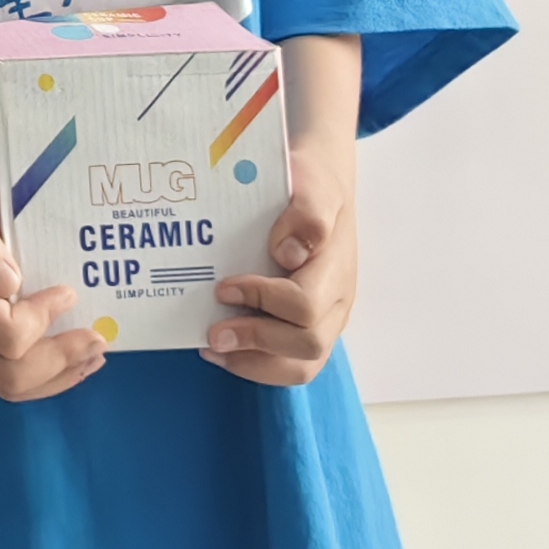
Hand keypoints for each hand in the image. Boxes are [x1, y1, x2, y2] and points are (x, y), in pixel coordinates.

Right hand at [0, 162, 104, 403]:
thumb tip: (13, 282)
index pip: (9, 335)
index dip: (46, 321)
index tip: (70, 292)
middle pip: (12, 375)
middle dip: (62, 363)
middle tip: (98, 341)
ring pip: (6, 385)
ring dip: (54, 378)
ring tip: (90, 360)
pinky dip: (35, 376)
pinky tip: (59, 362)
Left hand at [205, 147, 354, 385]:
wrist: (322, 182)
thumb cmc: (312, 183)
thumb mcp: (312, 184)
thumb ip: (307, 214)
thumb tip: (288, 254)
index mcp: (335, 268)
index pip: (304, 305)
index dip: (262, 301)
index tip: (223, 289)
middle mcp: (336, 300)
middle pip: (308, 344)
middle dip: (256, 342)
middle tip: (212, 334)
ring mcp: (326, 317)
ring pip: (303, 366)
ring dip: (255, 365)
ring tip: (213, 350)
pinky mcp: (310, 325)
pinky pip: (292, 362)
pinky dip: (258, 365)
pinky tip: (225, 353)